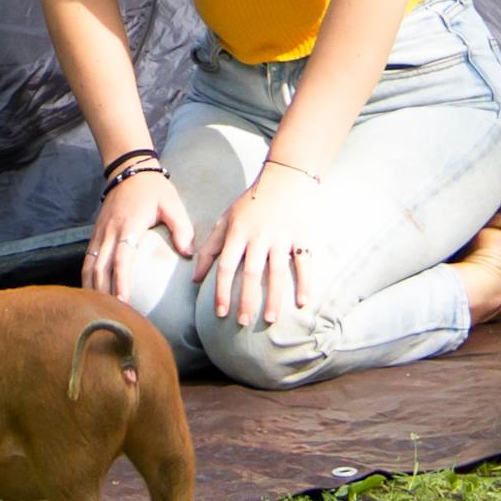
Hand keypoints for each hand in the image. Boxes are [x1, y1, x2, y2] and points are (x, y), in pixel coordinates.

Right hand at [84, 167, 191, 297]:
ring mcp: (99, 232)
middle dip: (103, 292)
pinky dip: (87, 276)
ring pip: (89, 264)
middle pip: (100, 267)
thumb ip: (181, 227)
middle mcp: (109, 231)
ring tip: (97, 310)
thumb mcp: (172, 203)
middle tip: (109, 316)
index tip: (123, 301)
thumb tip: (188, 253)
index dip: (120, 281)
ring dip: (91, 287)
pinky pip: (87, 258)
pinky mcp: (95, 233)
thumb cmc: (153, 189)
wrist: (129, 169)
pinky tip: (91, 292)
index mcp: (128, 226)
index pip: (121, 258)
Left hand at [193, 159, 325, 328]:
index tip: (220, 312)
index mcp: (238, 232)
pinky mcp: (301, 236)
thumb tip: (195, 279)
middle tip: (242, 322)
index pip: (227, 266)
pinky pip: (304, 263)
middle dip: (246, 299)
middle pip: (251, 273)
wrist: (286, 178)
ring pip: (277, 272)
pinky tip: (302, 303)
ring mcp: (282, 237)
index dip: (222, 290)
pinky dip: (305, 283)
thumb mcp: (226, 219)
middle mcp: (259, 236)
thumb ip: (209, 248)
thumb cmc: (252, 202)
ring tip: (269, 320)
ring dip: (273, 297)